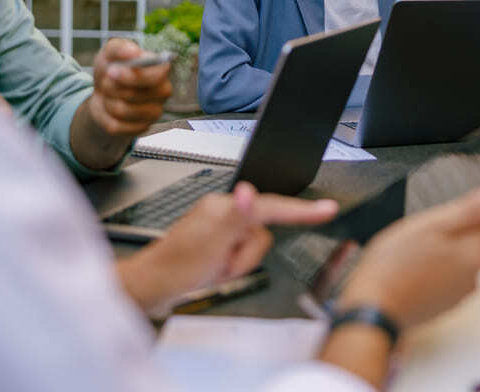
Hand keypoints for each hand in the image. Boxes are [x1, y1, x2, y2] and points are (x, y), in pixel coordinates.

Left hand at [71, 39, 172, 169]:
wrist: (101, 95)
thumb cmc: (111, 71)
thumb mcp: (109, 54)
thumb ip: (120, 48)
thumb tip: (135, 52)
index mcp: (160, 70)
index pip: (156, 75)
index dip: (132, 75)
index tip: (111, 71)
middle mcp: (163, 91)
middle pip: (136, 94)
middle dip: (112, 87)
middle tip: (106, 82)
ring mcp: (155, 112)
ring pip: (123, 110)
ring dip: (107, 101)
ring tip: (108, 95)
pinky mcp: (142, 128)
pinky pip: (117, 125)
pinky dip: (106, 116)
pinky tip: (110, 109)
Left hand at [117, 182, 337, 313]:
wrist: (151, 288)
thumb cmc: (176, 267)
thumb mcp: (212, 243)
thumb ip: (237, 217)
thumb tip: (251, 192)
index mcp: (224, 206)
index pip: (270, 206)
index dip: (301, 210)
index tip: (328, 209)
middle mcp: (224, 213)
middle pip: (262, 233)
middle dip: (246, 257)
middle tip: (223, 266)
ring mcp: (220, 229)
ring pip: (253, 247)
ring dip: (238, 265)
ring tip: (216, 270)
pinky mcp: (217, 244)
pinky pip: (241, 256)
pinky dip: (232, 268)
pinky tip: (213, 271)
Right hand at [335, 177, 479, 329]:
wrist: (372, 308)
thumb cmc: (395, 265)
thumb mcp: (432, 224)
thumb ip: (472, 208)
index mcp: (476, 253)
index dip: (468, 210)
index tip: (443, 215)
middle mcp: (475, 277)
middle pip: (474, 240)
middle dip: (452, 231)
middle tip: (421, 233)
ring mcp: (459, 294)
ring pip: (458, 258)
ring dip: (441, 250)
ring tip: (412, 252)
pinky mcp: (443, 304)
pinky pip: (445, 277)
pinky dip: (432, 270)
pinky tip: (410, 269)